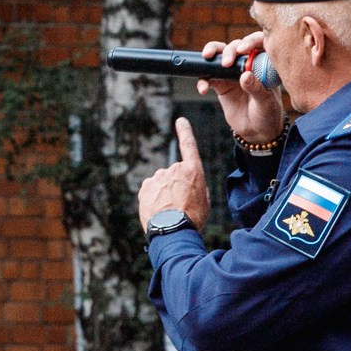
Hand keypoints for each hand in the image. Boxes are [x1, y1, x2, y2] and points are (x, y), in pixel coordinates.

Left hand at [134, 118, 211, 233]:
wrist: (173, 230)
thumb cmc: (193, 218)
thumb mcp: (204, 201)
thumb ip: (195, 186)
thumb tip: (185, 184)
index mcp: (193, 171)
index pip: (189, 146)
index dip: (185, 132)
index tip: (180, 121)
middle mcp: (174, 169)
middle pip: (174, 175)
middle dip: (175, 187)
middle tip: (180, 205)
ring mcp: (158, 177)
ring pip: (161, 184)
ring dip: (164, 194)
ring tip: (170, 212)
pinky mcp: (145, 186)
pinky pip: (151, 191)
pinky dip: (154, 200)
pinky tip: (159, 212)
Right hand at [195, 35, 286, 143]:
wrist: (257, 131)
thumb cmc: (268, 114)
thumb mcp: (266, 102)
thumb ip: (257, 88)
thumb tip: (245, 75)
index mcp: (263, 64)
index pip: (258, 43)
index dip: (250, 41)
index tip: (244, 50)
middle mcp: (248, 65)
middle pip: (236, 46)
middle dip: (229, 50)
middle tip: (226, 62)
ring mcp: (232, 73)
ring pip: (219, 56)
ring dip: (212, 54)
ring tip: (207, 58)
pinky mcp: (221, 84)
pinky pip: (208, 77)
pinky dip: (203, 80)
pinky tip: (203, 89)